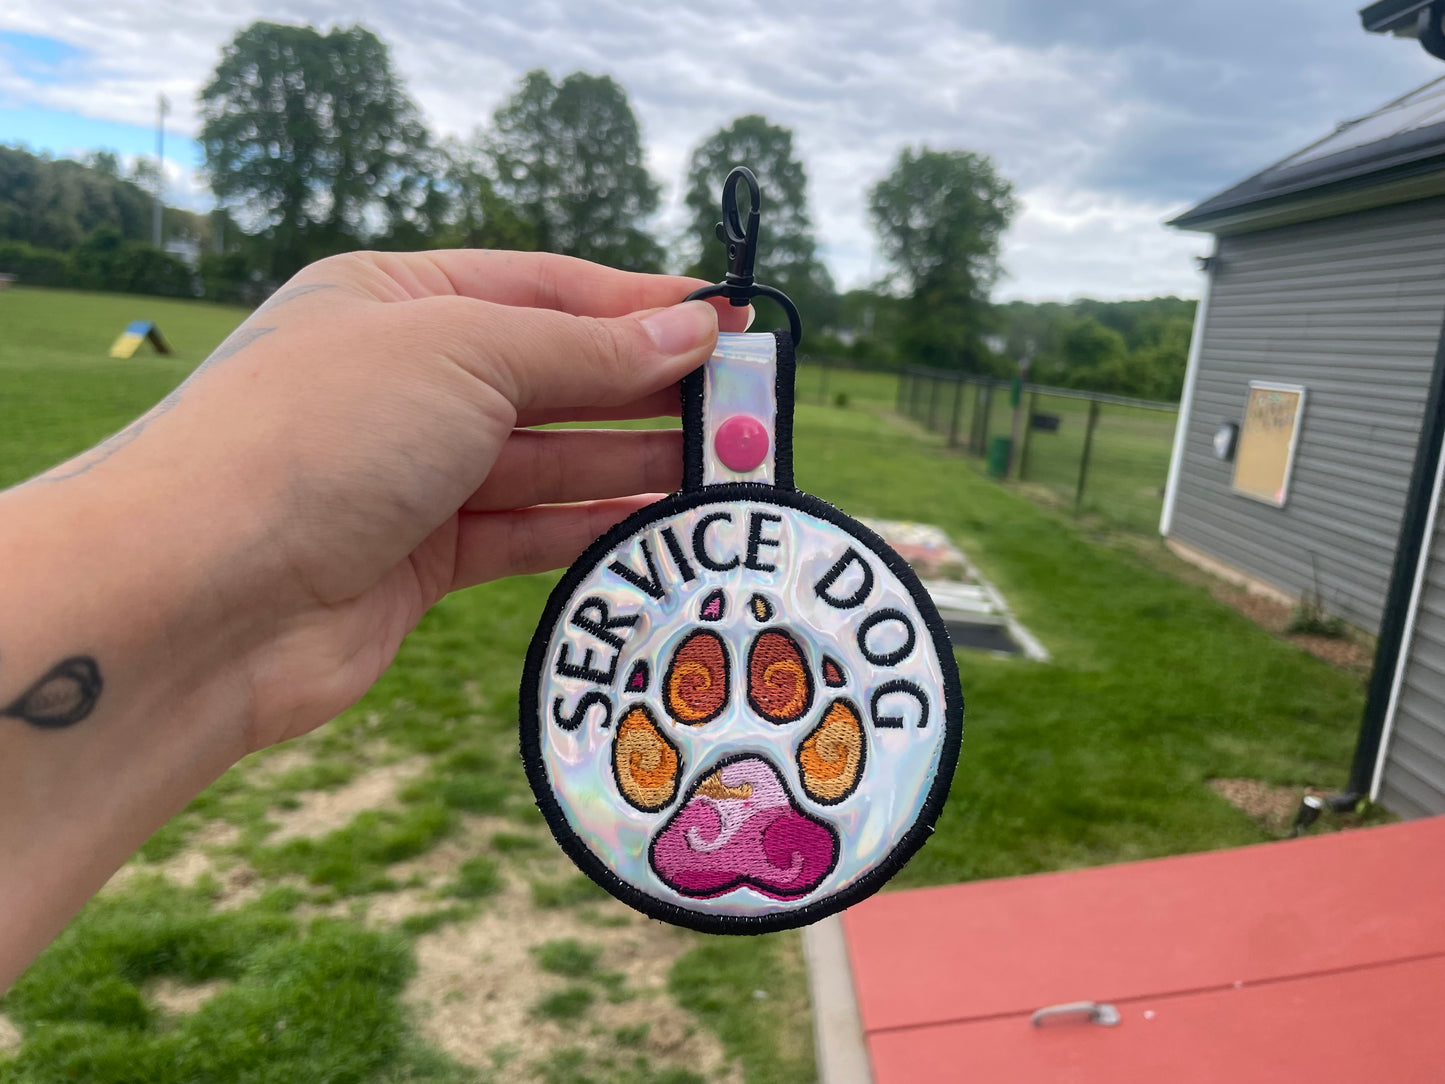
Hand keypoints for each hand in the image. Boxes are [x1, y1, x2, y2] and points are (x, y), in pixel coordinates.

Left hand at [28, 250, 746, 752]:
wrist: (200, 600)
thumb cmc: (319, 436)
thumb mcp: (464, 354)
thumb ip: (585, 350)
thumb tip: (693, 326)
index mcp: (395, 296)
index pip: (543, 288)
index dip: (640, 304)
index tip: (730, 324)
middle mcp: (403, 382)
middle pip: (552, 377)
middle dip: (646, 389)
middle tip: (746, 412)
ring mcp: (411, 476)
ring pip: (547, 461)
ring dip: (632, 464)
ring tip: (725, 472)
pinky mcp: (420, 562)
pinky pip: (526, 533)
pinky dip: (591, 529)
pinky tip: (659, 526)